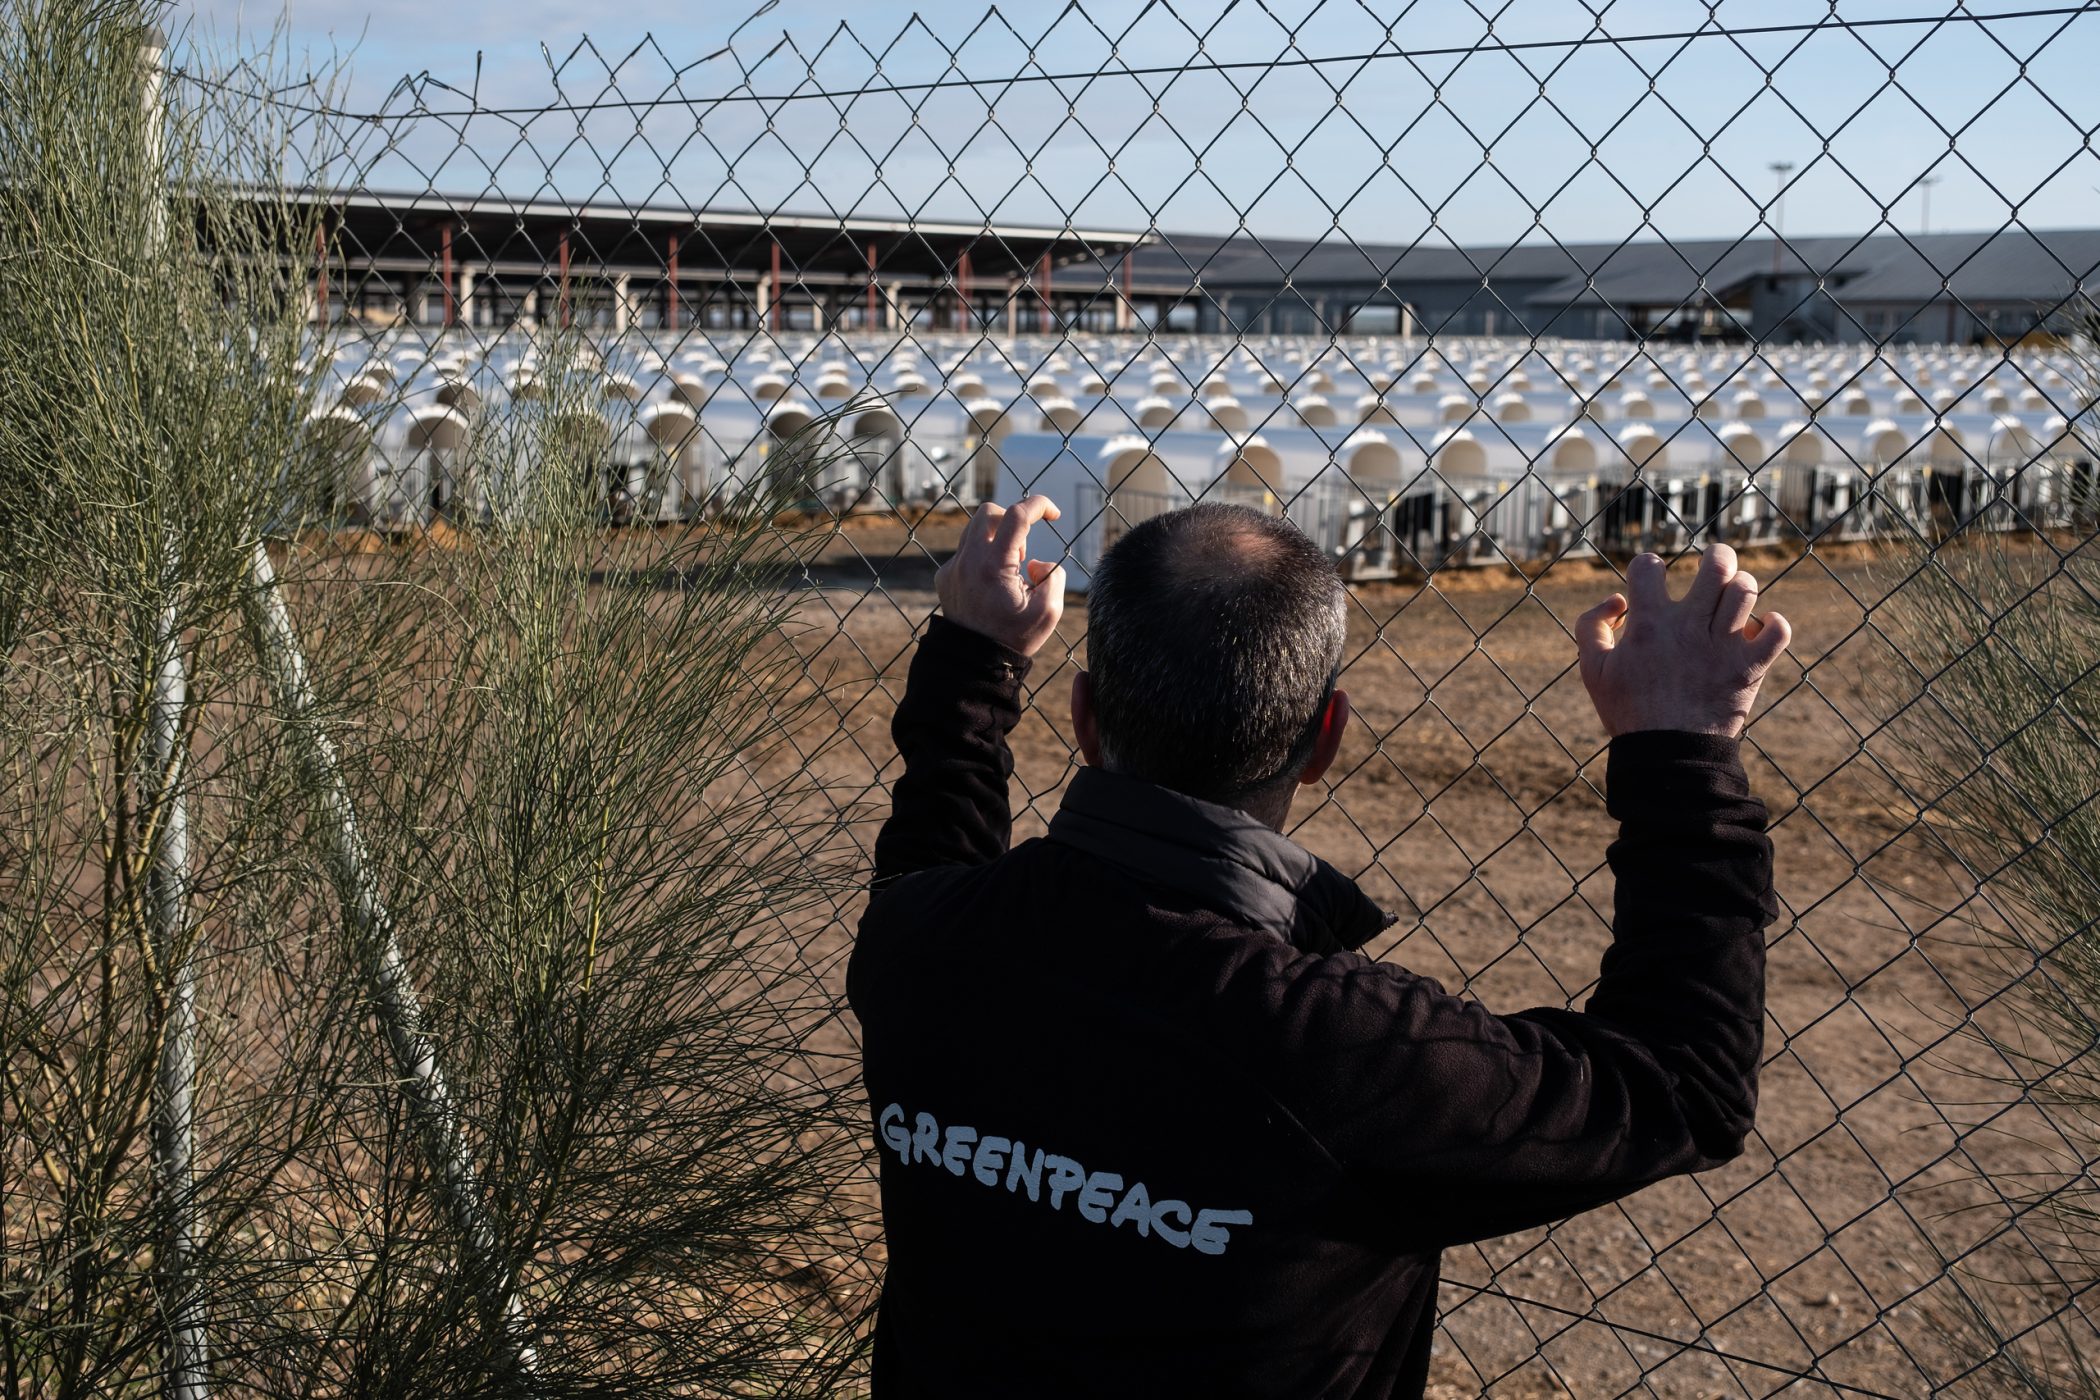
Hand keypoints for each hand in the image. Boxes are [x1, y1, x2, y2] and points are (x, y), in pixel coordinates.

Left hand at [936, 495, 1066, 657]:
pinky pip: (965, 551)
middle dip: (1013, 521)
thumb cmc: (1014, 638)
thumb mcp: (1048, 612)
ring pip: (975, 529)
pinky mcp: (944, 576)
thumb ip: (1053, 577)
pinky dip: (983, 555)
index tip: (1054, 515)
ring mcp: (953, 567)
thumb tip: (1036, 565)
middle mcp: (968, 560)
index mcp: (994, 565)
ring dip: (998, 538)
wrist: (974, 662)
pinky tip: (991, 584)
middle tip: (1023, 554)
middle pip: (990, 512)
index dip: (1040, 506)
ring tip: (1009, 570)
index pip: (1017, 515)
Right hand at [1575, 543, 1791, 738]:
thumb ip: (1591, 626)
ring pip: (1747, 589)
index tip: (1650, 581)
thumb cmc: (1628, 712)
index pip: (1648, 566)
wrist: (1669, 756)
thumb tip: (1618, 599)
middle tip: (1712, 568)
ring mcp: (1724, 647)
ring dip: (1741, 586)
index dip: (1647, 566)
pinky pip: (1779, 631)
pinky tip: (1758, 629)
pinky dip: (1774, 623)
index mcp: (1648, 625)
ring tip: (1732, 600)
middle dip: (1717, 557)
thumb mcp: (1592, 670)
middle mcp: (1688, 629)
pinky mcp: (1750, 667)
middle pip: (1716, 565)